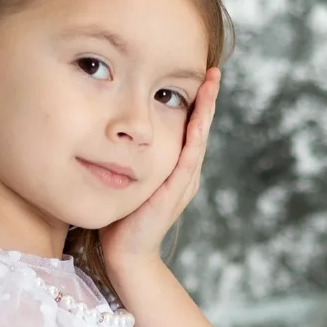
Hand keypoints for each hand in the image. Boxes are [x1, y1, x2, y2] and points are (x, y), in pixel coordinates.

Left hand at [99, 67, 220, 274]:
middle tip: (214, 71)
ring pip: (199, 139)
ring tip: (211, 86)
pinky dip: (195, 138)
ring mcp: (183, 182)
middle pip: (201, 128)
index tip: (200, 75)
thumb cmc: (122, 218)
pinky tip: (197, 119)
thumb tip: (111, 131)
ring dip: (206, 112)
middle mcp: (185, 173)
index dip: (196, 102)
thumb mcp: (126, 179)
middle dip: (208, 99)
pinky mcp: (174, 192)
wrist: (127, 254)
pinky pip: (188, 159)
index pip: (189, 128)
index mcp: (176, 168)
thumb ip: (128, 158)